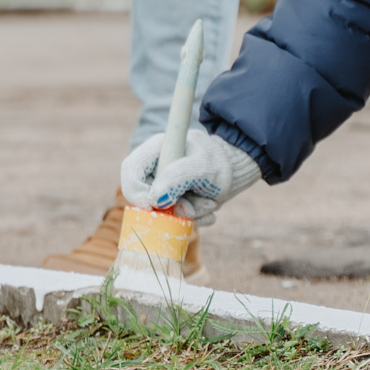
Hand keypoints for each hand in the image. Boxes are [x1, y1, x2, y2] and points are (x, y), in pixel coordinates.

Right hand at [120, 126, 260, 223]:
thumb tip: (153, 200)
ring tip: (210, 202)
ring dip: (187, 213)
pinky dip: (192, 219)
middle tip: (192, 209)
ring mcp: (164, 186)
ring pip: (161, 211)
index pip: (130, 169)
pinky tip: (210, 208)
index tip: (152, 207)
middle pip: (144, 195)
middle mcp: (156, 168)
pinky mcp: (174, 201)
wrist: (238, 171)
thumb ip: (177, 179)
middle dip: (169, 208)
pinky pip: (174, 218)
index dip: (135, 191)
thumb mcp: (203, 167)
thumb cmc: (220, 162)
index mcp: (157, 150)